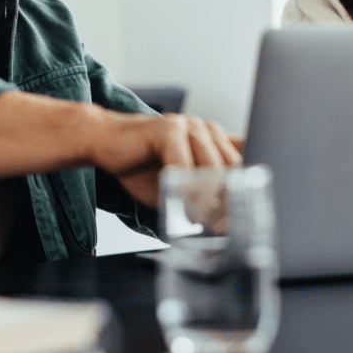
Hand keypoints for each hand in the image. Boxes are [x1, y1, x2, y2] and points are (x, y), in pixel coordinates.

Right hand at [87, 112, 242, 207]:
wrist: (103, 142)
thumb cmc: (141, 165)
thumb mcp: (180, 183)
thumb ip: (203, 194)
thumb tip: (226, 222)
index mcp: (214, 138)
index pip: (246, 158)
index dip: (249, 186)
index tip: (246, 213)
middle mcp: (206, 128)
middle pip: (233, 167)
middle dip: (230, 199)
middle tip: (223, 226)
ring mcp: (188, 125)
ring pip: (212, 167)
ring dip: (208, 199)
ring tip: (203, 221)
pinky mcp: (168, 129)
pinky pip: (184, 165)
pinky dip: (184, 190)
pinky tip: (181, 205)